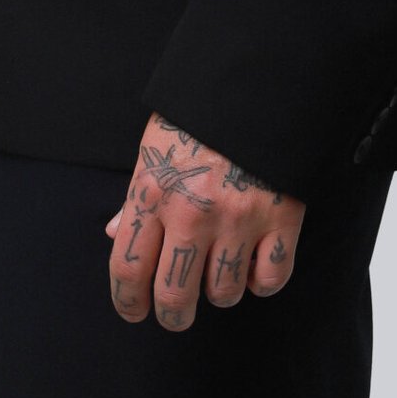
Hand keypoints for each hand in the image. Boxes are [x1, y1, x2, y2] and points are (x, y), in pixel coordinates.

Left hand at [104, 112, 304, 329]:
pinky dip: (261, 281)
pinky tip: (254, 264)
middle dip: (173, 317)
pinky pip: (269, 279)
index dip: (127, 303)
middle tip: (176, 315)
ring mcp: (238, 218)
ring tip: (218, 273)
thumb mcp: (155, 147)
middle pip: (175, 298)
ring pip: (224, 294)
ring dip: (220, 292)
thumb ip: (137, 198)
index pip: (128, 270)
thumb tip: (116, 235)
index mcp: (152, 190)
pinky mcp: (281, 217)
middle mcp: (192, 211)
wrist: (257, 80)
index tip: (134, 312)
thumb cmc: (198, 116)